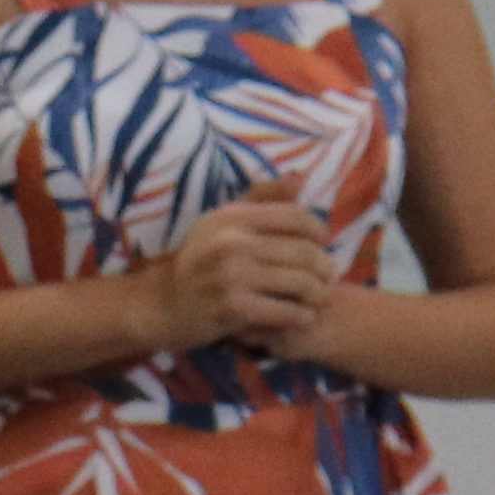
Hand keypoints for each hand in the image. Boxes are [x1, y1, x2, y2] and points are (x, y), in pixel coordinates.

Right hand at [142, 193, 331, 358]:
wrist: (166, 303)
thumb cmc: (201, 259)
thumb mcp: (223, 221)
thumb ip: (262, 198)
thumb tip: (300, 177)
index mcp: (232, 217)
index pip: (294, 216)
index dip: (318, 229)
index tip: (322, 243)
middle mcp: (232, 242)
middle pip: (303, 251)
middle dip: (324, 266)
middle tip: (328, 277)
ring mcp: (232, 276)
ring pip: (300, 282)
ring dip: (318, 293)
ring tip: (319, 297)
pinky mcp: (234, 308)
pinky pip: (285, 311)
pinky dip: (301, 316)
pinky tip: (303, 317)